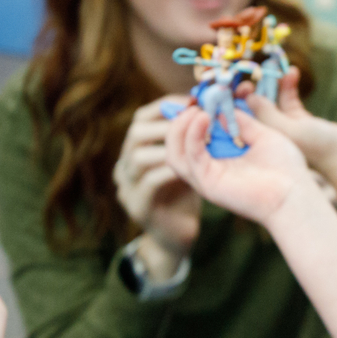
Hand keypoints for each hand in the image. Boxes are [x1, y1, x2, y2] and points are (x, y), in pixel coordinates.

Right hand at [114, 100, 201, 277]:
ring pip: (139, 156)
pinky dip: (171, 172)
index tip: (193, 101)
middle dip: (168, 124)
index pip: (143, 116)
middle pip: (135, 132)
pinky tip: (192, 169)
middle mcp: (125, 164)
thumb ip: (192, 136)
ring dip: (170, 147)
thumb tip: (211, 104)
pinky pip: (150, 182)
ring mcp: (128, 187)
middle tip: (196, 121)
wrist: (179, 235)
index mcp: (136, 149)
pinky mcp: (138, 206)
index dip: (166, 106)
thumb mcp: (188, 160)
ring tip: (198, 144)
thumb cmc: (187, 193)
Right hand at [164, 100, 313, 225]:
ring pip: (174, 154)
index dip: (191, 116)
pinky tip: (205, 117)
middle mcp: (209, 170)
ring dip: (180, 127)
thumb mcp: (263, 135)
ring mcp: (206, 179)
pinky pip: (191, 157)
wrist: (295, 193)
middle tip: (193, 102)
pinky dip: (192, 134)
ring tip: (197, 110)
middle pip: (176, 146)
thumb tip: (222, 105)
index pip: (191, 137)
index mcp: (221, 159)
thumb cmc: (286, 168)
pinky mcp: (208, 184)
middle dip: (180, 120)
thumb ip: (242, 121)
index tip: (200, 97)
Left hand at [244, 68, 336, 169]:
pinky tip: (292, 72)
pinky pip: (288, 98)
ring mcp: (283, 125)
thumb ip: (267, 114)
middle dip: (253, 87)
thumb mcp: (288, 129)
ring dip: (271, 82)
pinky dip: (288, 85)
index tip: (239, 84)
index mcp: (259, 140)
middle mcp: (267, 133)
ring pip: (270, 99)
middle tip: (255, 74)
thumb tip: (249, 97)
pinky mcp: (297, 119)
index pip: (238, 118)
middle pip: (252, 106)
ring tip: (273, 66)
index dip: (234, 100)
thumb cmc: (315, 146)